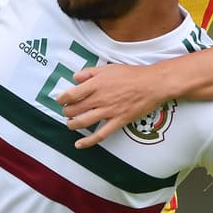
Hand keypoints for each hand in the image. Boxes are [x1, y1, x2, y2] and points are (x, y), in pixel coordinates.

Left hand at [54, 64, 171, 148]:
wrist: (152, 84)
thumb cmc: (131, 74)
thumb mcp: (108, 68)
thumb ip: (89, 72)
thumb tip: (75, 78)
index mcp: (96, 84)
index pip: (71, 94)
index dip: (62, 99)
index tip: (60, 100)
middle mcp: (100, 99)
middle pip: (75, 109)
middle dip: (66, 112)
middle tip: (66, 111)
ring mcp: (108, 112)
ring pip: (83, 122)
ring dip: (72, 124)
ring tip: (70, 124)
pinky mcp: (118, 121)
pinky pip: (100, 134)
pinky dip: (88, 141)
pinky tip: (79, 145)